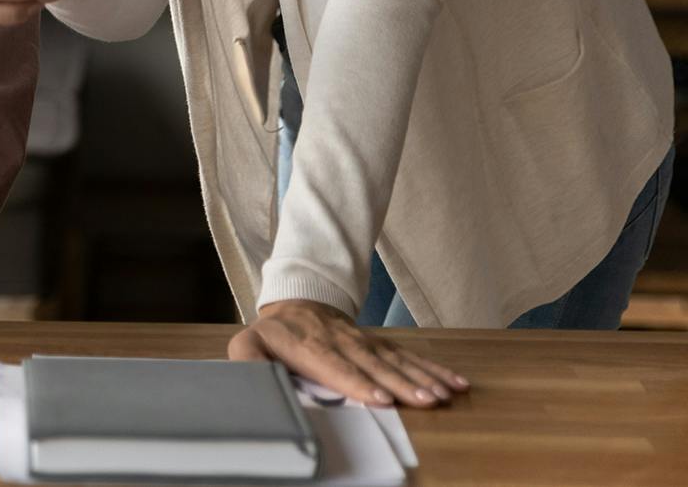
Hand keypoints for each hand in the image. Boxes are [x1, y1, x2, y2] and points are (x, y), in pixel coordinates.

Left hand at [228, 299, 469, 407]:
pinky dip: (433, 369)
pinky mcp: (380, 343)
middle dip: (399, 383)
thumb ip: (247, 361)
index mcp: (307, 346)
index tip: (379, 398)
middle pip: (372, 364)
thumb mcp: (249, 344)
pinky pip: (409, 356)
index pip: (333, 365)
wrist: (298, 302)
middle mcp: (340, 341)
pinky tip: (455, 383)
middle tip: (424, 401)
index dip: (356, 381)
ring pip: (395, 359)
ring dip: (422, 378)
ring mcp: (364, 341)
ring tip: (444, 396)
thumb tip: (250, 378)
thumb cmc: (274, 335)